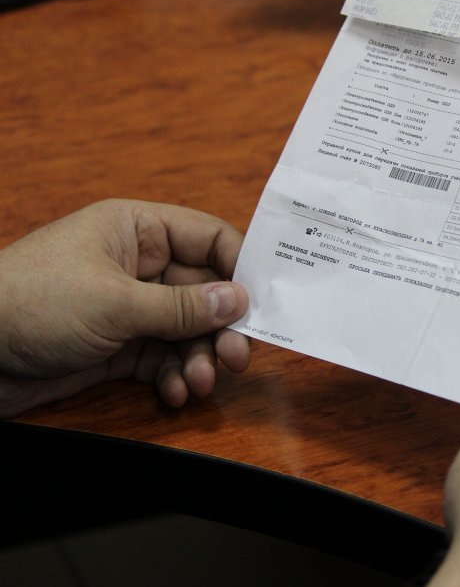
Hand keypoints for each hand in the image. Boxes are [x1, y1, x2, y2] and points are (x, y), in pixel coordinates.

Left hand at [0, 199, 249, 416]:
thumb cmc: (31, 303)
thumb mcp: (115, 302)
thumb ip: (182, 307)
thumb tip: (239, 300)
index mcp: (137, 231)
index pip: (208, 238)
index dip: (240, 267)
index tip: (265, 302)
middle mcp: (139, 266)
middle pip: (206, 292)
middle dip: (222, 327)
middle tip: (237, 358)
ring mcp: (129, 308)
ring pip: (188, 331)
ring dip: (200, 358)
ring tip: (201, 382)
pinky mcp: (117, 347)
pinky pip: (164, 359)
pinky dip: (175, 377)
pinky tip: (176, 393)